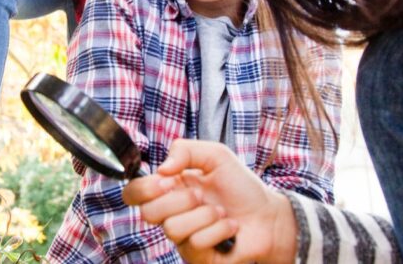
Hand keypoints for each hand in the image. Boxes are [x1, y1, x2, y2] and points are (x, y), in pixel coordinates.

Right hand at [122, 139, 297, 263]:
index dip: (143, 189)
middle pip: (148, 213)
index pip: (134, 193)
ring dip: (204, 216)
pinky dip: (218, 231)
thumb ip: (185, 150)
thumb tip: (162, 169)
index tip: (167, 181)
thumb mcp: (216, 155)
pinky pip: (195, 244)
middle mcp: (172, 214)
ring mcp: (183, 238)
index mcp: (170, 189)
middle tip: (200, 196)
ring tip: (221, 212)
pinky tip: (230, 228)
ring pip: (173, 229)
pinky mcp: (198, 256)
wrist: (269, 215)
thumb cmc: (241, 187)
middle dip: (178, 200)